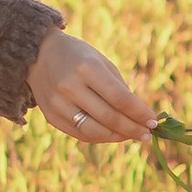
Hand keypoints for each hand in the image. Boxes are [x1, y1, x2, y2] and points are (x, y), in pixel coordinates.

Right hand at [29, 28, 157, 146]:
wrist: (37, 54)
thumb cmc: (78, 57)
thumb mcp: (101, 62)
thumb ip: (119, 88)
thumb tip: (139, 117)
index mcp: (87, 68)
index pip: (120, 98)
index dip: (139, 113)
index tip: (154, 121)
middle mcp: (70, 87)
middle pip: (109, 117)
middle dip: (133, 129)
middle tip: (147, 134)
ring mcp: (58, 104)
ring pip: (94, 131)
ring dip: (118, 137)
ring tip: (132, 136)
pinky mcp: (51, 117)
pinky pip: (80, 134)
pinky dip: (100, 137)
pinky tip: (113, 135)